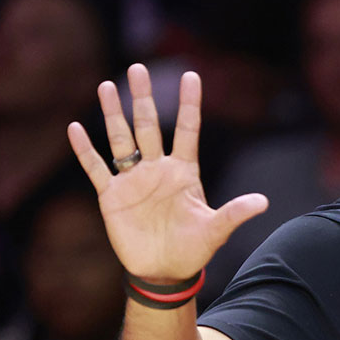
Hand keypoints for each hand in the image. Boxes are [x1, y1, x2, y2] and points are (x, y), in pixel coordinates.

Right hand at [68, 63, 267, 281]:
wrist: (164, 272)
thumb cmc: (193, 249)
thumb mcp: (216, 230)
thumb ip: (235, 213)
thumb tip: (264, 202)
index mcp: (184, 171)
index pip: (187, 130)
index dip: (189, 104)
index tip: (192, 75)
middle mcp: (157, 169)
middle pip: (148, 125)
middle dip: (143, 97)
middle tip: (139, 67)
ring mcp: (133, 180)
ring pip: (121, 139)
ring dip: (113, 114)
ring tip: (107, 86)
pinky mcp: (111, 196)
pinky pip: (96, 167)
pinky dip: (85, 150)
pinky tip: (75, 128)